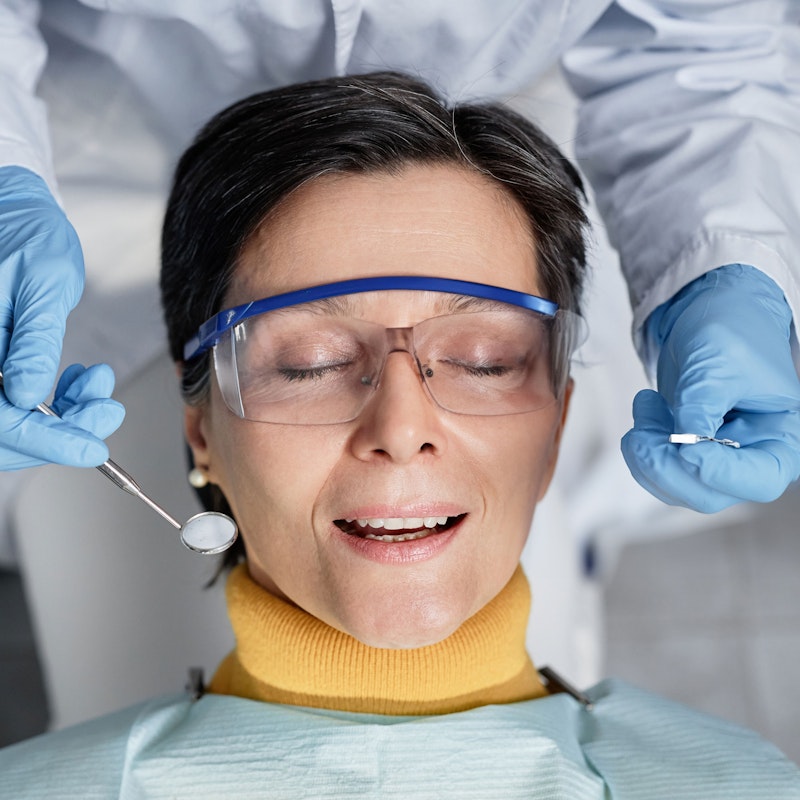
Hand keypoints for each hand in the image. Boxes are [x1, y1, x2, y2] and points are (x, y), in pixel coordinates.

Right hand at [0, 166, 123, 467]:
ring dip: (66, 416)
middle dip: (62, 431)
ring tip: (99, 385)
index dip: (45, 439)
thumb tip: (27, 397)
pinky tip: (83, 380)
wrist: (17, 213)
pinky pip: (19, 402)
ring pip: (14, 420)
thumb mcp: (41, 287)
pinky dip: (58, 401)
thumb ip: (33, 344)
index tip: (91, 446)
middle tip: (106, 412)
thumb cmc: (25, 235)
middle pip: (4, 430)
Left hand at [621, 264, 799, 511]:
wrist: (710, 314)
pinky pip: (659, 472)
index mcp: (784, 437)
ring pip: (677, 487)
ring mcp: (719, 459)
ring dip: (647, 456)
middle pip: (709, 494)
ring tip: (645, 405)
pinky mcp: (688, 453)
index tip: (684, 445)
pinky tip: (646, 412)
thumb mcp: (717, 365)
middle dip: (666, 467)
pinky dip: (642, 449)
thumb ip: (702, 409)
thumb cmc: (730, 331)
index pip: (758, 479)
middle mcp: (754, 456)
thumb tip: (683, 449)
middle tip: (640, 432)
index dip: (717, 471)